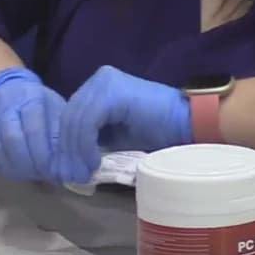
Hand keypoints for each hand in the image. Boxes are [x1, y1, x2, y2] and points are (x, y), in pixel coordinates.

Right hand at [0, 67, 64, 180]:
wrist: (3, 90)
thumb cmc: (38, 104)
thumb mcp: (55, 110)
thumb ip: (62, 135)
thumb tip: (75, 168)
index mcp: (28, 98)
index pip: (33, 129)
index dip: (44, 153)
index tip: (54, 168)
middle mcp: (4, 108)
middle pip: (13, 141)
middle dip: (31, 163)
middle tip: (44, 174)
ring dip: (18, 168)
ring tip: (33, 174)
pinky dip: (5, 169)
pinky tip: (19, 173)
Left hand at [55, 66, 191, 183]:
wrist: (188, 124)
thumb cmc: (158, 133)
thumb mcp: (116, 137)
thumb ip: (93, 140)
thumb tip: (69, 159)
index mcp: (98, 88)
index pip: (70, 116)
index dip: (65, 145)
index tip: (68, 170)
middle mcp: (99, 79)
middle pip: (69, 116)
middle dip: (67, 150)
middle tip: (71, 175)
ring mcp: (105, 82)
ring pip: (75, 119)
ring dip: (75, 151)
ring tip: (83, 173)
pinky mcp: (112, 91)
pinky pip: (87, 121)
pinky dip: (85, 145)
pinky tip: (93, 162)